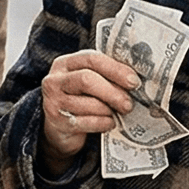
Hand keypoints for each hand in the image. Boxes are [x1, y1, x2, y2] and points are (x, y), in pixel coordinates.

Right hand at [38, 49, 137, 173]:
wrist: (58, 128)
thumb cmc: (80, 99)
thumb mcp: (88, 82)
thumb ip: (106, 75)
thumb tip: (135, 80)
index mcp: (65, 63)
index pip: (92, 59)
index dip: (115, 69)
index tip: (134, 81)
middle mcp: (55, 80)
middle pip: (87, 80)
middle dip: (113, 92)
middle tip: (129, 104)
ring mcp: (53, 101)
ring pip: (89, 104)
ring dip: (109, 110)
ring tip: (118, 114)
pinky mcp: (57, 122)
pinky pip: (88, 122)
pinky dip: (104, 123)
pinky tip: (109, 123)